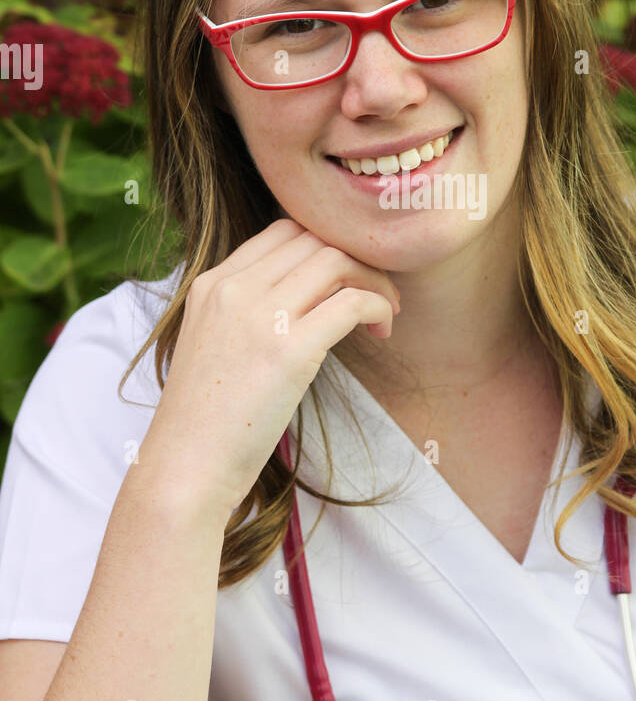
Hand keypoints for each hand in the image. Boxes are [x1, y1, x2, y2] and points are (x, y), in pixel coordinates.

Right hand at [137, 218, 399, 516]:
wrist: (185, 469)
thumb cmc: (204, 421)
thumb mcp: (213, 345)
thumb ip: (245, 313)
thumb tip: (301, 302)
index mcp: (211, 284)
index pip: (282, 231)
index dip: (324, 244)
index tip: (345, 275)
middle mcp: (233, 288)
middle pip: (313, 239)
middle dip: (355, 257)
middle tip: (377, 290)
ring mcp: (260, 316)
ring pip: (336, 260)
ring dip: (372, 278)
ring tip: (386, 310)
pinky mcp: (289, 350)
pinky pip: (351, 303)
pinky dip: (377, 306)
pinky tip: (383, 328)